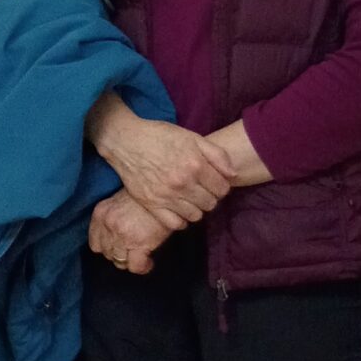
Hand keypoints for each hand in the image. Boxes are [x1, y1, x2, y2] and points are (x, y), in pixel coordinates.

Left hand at [88, 191, 176, 274]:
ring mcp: (122, 235)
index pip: (94, 243)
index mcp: (100, 213)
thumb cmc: (144, 196)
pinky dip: (142, 267)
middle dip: (119, 254)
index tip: (117, 246)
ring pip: (119, 262)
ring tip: (141, 255)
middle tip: (132, 249)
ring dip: (130, 260)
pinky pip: (135, 266)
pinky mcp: (139, 243)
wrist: (164, 190)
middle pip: (107, 253)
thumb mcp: (119, 200)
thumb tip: (113, 236)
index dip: (107, 247)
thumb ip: (112, 217)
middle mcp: (108, 225)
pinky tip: (149, 262)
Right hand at [89, 99, 231, 225]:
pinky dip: (181, 220)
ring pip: (196, 216)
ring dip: (197, 208)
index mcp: (195, 165)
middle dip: (210, 197)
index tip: (213, 182)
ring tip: (190, 198)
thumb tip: (233, 174)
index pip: (222, 189)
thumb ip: (217, 155)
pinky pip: (175, 224)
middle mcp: (183, 184)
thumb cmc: (160, 136)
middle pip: (211, 204)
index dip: (221, 186)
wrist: (126, 141)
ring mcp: (167, 196)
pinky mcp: (152, 205)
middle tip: (201, 189)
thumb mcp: (192, 137)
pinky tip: (179, 209)